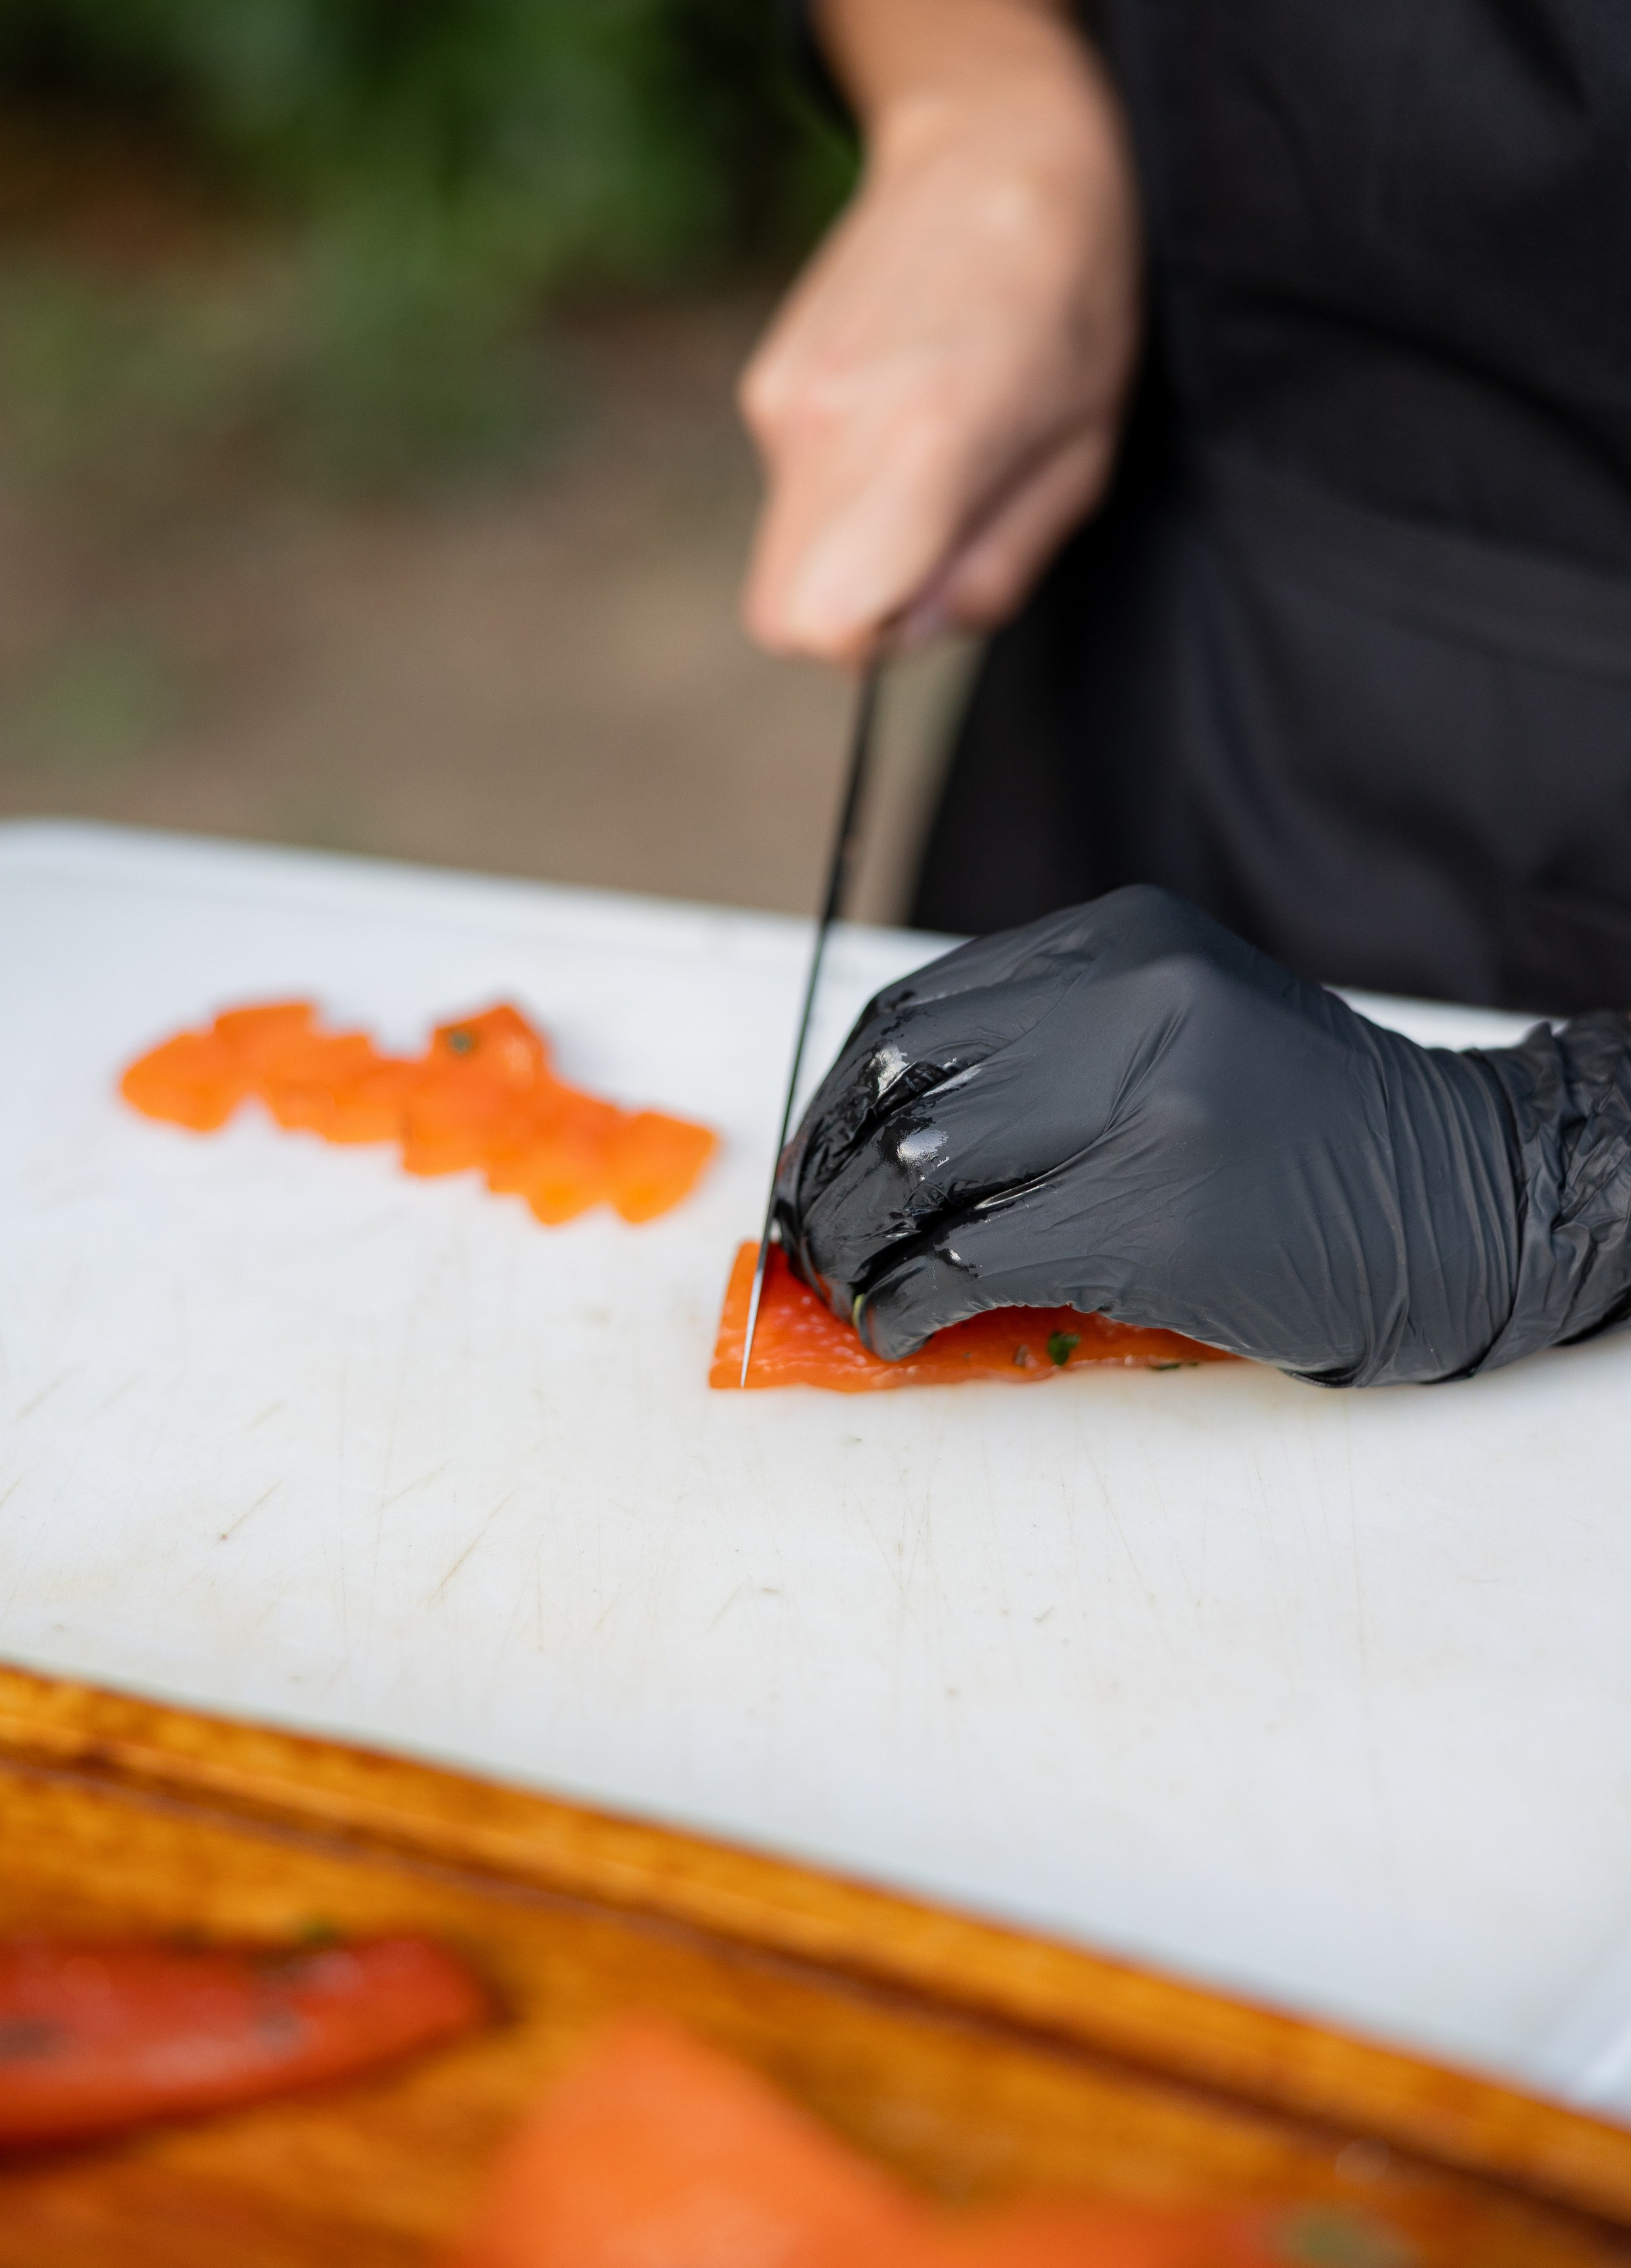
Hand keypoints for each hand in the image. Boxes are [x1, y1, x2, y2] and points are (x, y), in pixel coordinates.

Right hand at [739, 0, 1141, 662]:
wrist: (997, 139)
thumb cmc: (1073, 295)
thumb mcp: (1081, 455)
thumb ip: (994, 565)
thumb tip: (913, 629)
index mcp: (916, 446)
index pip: (823, 629)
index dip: (882, 638)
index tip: (940, 585)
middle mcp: (822, 424)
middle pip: (784, 612)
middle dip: (862, 604)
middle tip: (946, 531)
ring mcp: (777, 397)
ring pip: (789, 550)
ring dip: (859, 537)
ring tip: (941, 443)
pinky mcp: (765, 378)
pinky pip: (791, 487)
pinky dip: (842, 483)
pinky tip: (907, 403)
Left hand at [774, 886, 1630, 1385]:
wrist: (1460, 1199)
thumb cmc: (1304, 1130)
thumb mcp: (1176, 1027)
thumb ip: (1048, 1045)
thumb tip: (874, 1135)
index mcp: (1119, 940)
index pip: (914, 1009)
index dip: (834, 1098)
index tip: (812, 1161)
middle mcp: (1131, 1000)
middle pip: (901, 1085)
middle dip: (825, 1175)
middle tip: (807, 1238)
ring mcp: (1150, 1106)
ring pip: (921, 1170)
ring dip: (853, 1242)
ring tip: (843, 1284)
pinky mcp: (1158, 1218)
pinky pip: (973, 1259)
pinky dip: (906, 1302)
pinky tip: (897, 1327)